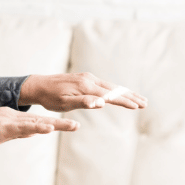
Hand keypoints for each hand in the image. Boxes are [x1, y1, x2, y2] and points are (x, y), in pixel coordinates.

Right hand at [0, 107, 78, 152]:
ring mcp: (5, 121)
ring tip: (73, 125)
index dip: (51, 124)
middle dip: (59, 123)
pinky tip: (48, 129)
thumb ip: (11, 134)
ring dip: (55, 125)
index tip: (66, 125)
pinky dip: (36, 128)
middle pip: (39, 120)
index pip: (33, 122)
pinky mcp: (0, 128)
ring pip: (35, 123)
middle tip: (77, 125)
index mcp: (8, 118)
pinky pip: (22, 128)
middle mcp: (9, 116)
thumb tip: (28, 134)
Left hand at [19, 73, 146, 111]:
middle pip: (115, 89)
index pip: (111, 95)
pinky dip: (115, 90)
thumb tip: (101, 103)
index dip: (125, 101)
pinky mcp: (85, 79)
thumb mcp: (64, 104)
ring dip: (125, 92)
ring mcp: (88, 78)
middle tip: (145, 103)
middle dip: (130, 96)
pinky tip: (119, 93)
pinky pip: (104, 85)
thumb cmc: (50, 98)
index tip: (138, 106)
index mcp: (87, 86)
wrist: (38, 86)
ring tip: (137, 99)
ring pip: (111, 86)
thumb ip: (84, 102)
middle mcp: (90, 79)